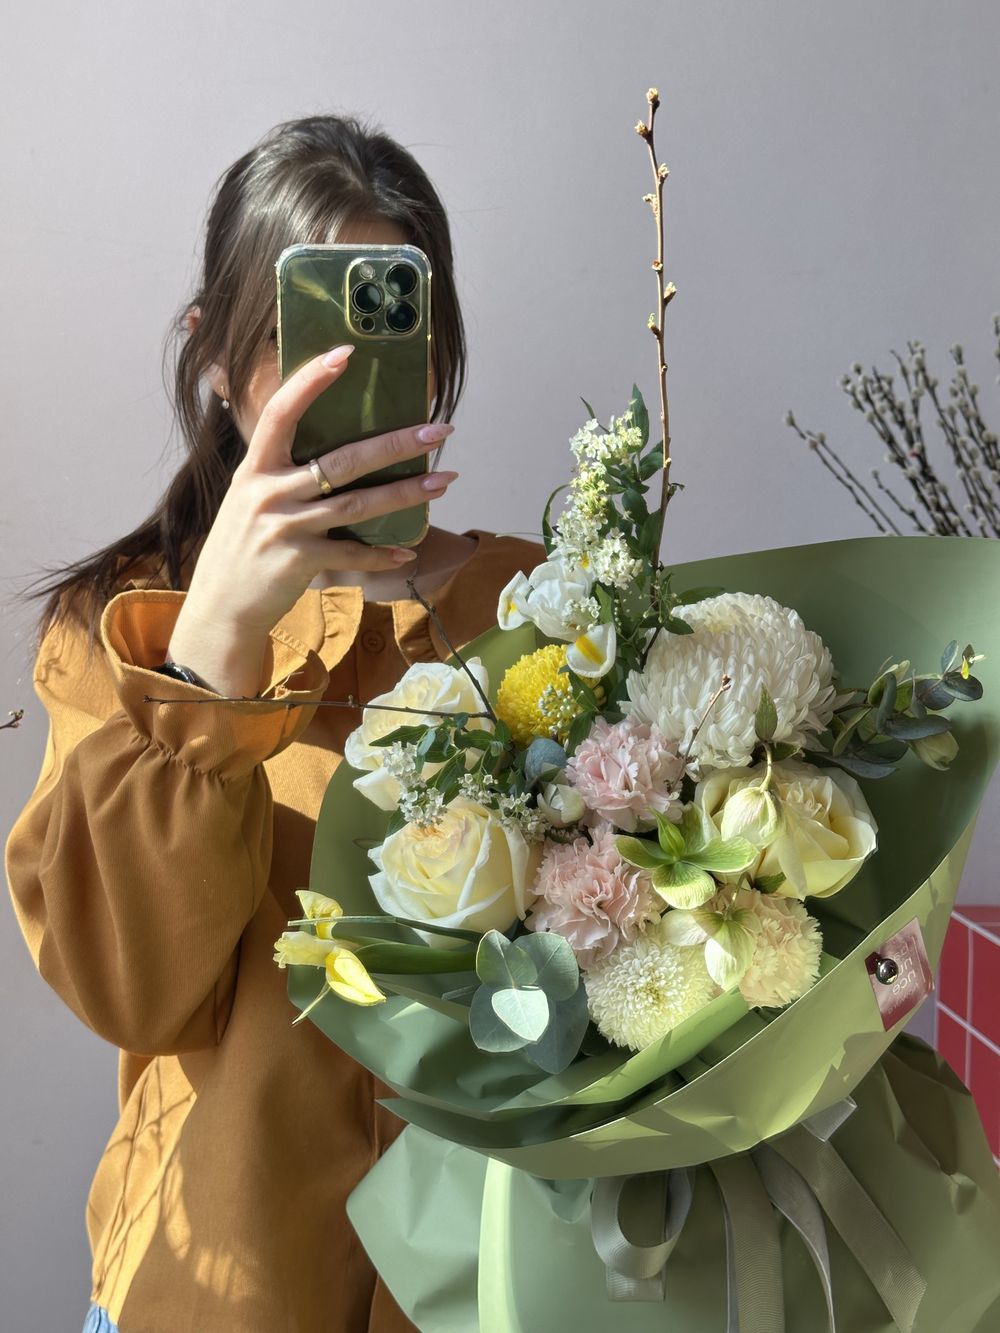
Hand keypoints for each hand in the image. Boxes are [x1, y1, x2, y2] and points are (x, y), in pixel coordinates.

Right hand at [167, 343, 456, 694]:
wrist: (220, 607)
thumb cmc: (243, 547)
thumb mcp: (249, 499)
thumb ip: (281, 472)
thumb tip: (335, 450)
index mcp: (255, 467)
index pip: (281, 411)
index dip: (311, 381)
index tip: (346, 353)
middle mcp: (268, 491)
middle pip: (342, 460)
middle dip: (396, 443)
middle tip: (439, 429)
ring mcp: (284, 527)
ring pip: (357, 504)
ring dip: (406, 493)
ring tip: (444, 481)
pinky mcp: (300, 562)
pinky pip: (353, 554)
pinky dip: (382, 554)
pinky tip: (408, 550)